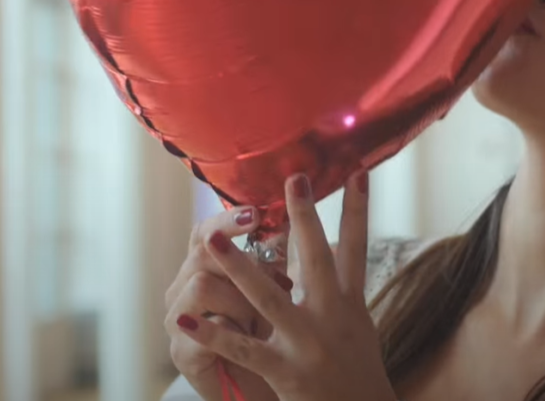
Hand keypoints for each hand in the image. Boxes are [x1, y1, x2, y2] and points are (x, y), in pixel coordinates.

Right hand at [164, 205, 291, 400]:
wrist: (255, 385)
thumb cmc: (266, 331)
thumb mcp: (272, 289)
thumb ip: (275, 256)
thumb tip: (299, 214)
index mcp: (204, 266)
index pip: (206, 230)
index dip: (228, 219)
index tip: (257, 213)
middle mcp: (184, 287)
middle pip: (202, 251)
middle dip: (240, 259)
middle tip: (275, 280)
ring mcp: (179, 319)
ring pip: (202, 285)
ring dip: (239, 299)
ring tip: (259, 317)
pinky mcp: (182, 352)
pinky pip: (197, 332)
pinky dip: (224, 331)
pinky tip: (244, 331)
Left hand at [174, 171, 395, 400]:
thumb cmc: (356, 368)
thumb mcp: (355, 323)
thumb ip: (336, 285)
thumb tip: (320, 243)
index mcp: (350, 303)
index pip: (355, 248)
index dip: (356, 210)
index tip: (356, 172)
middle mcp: (332, 317)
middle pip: (316, 259)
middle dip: (305, 219)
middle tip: (296, 180)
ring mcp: (307, 343)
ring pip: (268, 298)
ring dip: (239, 267)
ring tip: (214, 241)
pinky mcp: (286, 372)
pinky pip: (244, 349)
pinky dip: (214, 334)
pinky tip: (187, 322)